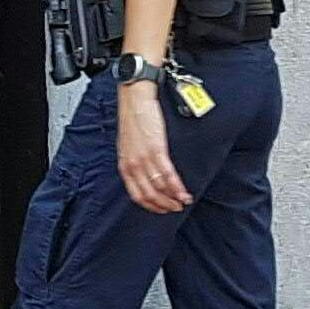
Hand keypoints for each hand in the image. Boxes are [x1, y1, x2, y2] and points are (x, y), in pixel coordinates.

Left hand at [116, 81, 192, 213]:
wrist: (135, 99)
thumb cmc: (133, 118)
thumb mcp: (128, 145)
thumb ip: (134, 162)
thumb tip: (145, 175)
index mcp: (124, 165)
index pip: (137, 195)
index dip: (151, 206)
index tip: (162, 209)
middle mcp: (132, 165)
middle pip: (149, 195)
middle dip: (164, 205)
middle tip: (176, 208)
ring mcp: (144, 159)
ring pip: (159, 188)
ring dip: (173, 198)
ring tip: (183, 201)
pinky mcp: (156, 150)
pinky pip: (168, 175)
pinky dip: (178, 188)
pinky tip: (184, 193)